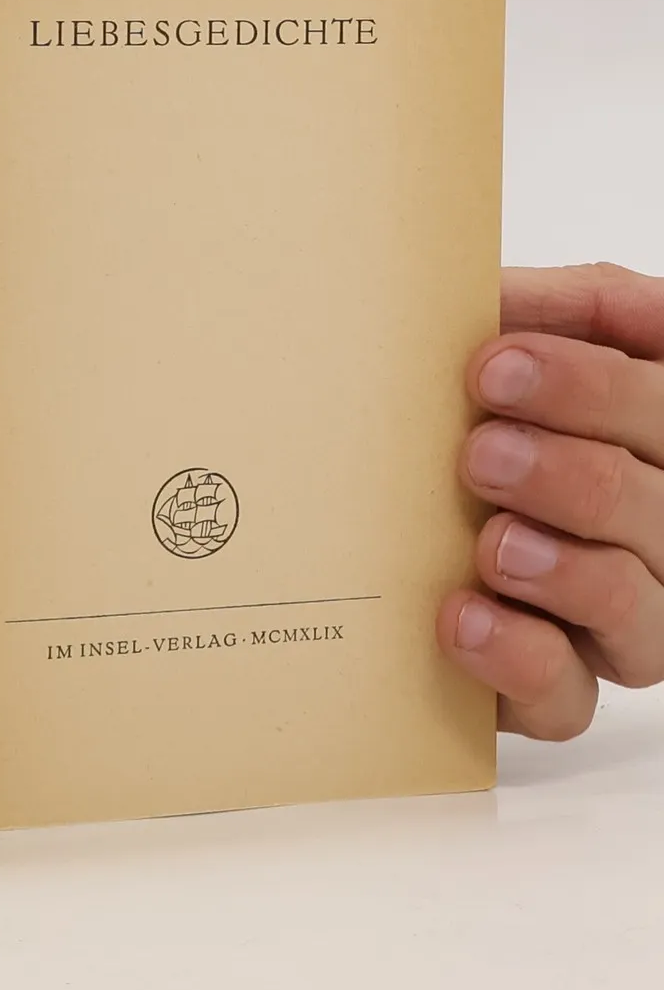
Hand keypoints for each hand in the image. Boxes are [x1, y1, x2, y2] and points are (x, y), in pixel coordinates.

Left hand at [439, 263, 663, 738]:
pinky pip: (568, 697)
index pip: (660, 398)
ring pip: (636, 603)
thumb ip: (522, 315)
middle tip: (481, 451)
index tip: (494, 361)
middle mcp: (650, 527)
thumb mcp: (486, 356)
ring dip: (565, 568)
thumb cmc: (453, 425)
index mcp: (642, 433)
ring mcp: (614, 618)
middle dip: (574, 472)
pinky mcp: (554, 690)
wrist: (357, 545)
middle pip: (661, 503)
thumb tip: (494, 292)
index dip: (595, 383)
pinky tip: (464, 617)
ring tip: (490, 541)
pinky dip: (520, 657)